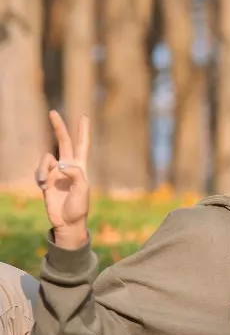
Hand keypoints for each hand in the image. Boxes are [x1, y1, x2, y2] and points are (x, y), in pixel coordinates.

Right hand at [36, 111, 91, 248]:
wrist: (67, 221)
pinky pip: (39, 170)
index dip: (83, 131)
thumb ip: (75, 174)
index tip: (84, 116)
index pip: (82, 145)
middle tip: (53, 112)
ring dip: (43, 168)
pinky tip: (43, 186)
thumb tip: (60, 164)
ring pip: (46, 158)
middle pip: (63, 142)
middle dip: (58, 127)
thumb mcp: (82, 189)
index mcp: (81, 167)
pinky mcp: (45, 179)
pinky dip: (39, 176)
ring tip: (44, 181)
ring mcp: (55, 172)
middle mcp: (68, 167)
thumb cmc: (78, 207)